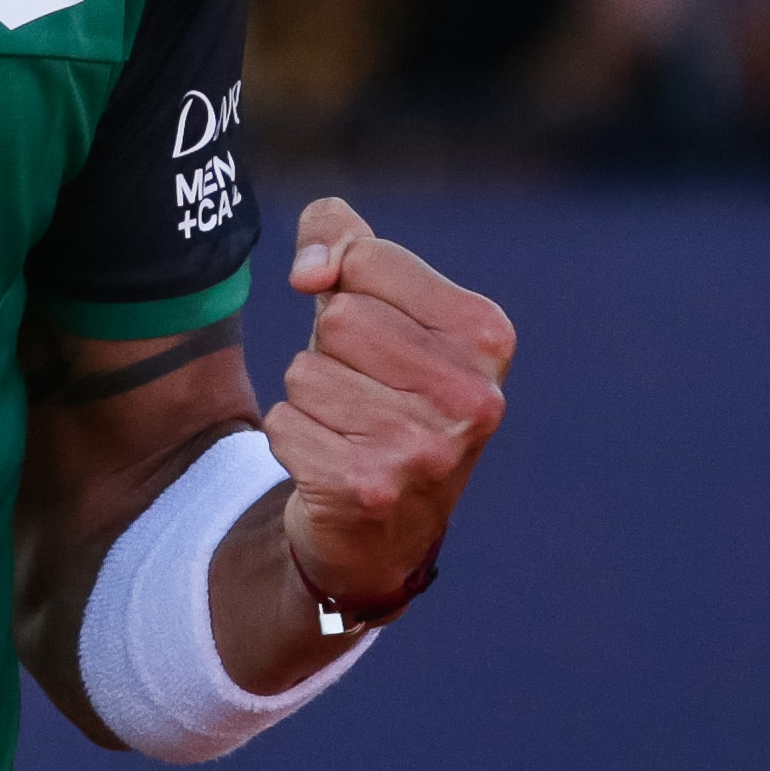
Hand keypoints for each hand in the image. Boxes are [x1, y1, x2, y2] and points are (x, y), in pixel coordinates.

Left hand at [264, 196, 513, 608]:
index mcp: (486, 335)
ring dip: (308, 399)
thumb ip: (341, 237)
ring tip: (348, 430)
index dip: (347, 288)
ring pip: (304, 372)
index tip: (375, 336)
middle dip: (329, 351)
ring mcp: (424, 449)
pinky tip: (330, 463)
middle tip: (361, 393)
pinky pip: (284, 424)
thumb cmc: (377, 391)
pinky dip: (292, 439)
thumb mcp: (376, 303)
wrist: (382, 532)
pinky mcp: (368, 490)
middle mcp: (471, 395)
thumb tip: (311, 271)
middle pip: (338, 317)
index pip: (369, 259)